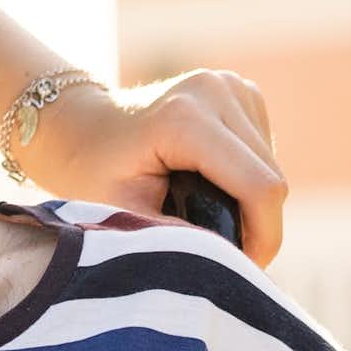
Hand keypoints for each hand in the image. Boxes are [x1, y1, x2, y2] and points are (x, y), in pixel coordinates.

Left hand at [20, 70, 286, 265]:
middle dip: (257, 224)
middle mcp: (214, 90)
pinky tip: (211, 182)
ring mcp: (230, 83)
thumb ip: (175, 237)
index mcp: (184, 118)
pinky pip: (264, 148)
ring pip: (272, 165)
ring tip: (207, 215)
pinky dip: (247, 175)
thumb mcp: (122, 213)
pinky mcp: (240, 88)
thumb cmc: (92, 173)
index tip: (242, 267)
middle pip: (271, 178)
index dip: (263, 236)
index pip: (259, 187)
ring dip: (252, 201)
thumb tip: (228, 261)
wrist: (78, 126)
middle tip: (222, 252)